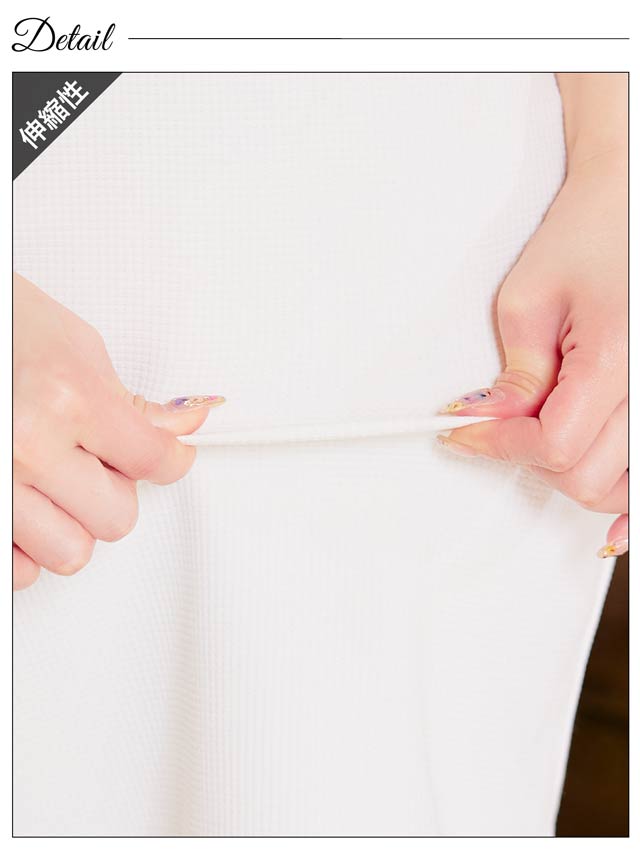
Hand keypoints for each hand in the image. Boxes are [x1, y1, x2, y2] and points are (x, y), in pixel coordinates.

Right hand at [13, 273, 224, 589]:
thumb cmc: (2, 326)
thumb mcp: (76, 348)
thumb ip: (128, 401)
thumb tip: (181, 425)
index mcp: (69, 399)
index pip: (153, 460)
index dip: (172, 460)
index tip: (169, 458)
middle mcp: (29, 447)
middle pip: (117, 518)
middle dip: (113, 492)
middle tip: (91, 463)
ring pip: (71, 552)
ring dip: (71, 524)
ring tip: (53, 485)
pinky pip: (18, 571)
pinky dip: (27, 548)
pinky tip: (26, 510)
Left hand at [437, 150, 627, 557]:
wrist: (630, 207)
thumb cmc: (592, 235)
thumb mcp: (527, 301)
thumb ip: (514, 376)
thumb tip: (489, 422)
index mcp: (614, 357)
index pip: (552, 445)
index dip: (499, 445)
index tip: (465, 435)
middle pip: (586, 478)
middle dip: (531, 461)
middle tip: (500, 432)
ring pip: (619, 490)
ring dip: (573, 478)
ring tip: (544, 443)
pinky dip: (629, 505)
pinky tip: (615, 527)